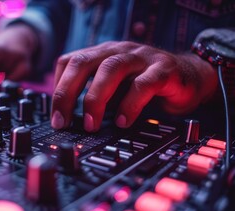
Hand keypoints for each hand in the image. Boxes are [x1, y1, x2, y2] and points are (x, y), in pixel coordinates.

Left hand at [51, 41, 217, 131]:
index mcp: (103, 54)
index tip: (56, 116)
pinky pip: (144, 84)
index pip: (70, 61)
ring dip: (95, 98)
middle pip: (84, 62)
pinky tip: (123, 122)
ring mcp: (142, 58)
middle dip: (67, 93)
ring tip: (90, 124)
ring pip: (111, 69)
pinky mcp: (164, 70)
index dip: (58, 88)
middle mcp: (119, 51)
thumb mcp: (114, 88)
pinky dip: (130, 104)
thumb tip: (68, 120)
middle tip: (63, 121)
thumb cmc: (146, 85)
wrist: (190, 78)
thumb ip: (95, 96)